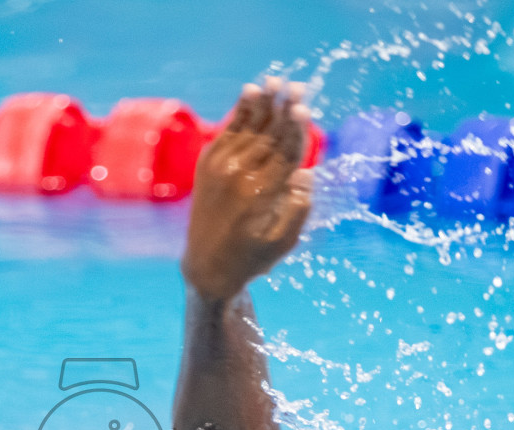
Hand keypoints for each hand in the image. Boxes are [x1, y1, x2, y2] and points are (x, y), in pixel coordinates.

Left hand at [181, 77, 313, 301]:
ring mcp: (221, 168)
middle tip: (298, 86)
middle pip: (269, 134)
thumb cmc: (253, 257)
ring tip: (275, 80)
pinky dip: (240, 112)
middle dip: (284, 109)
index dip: (296, 128)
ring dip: (263, 103)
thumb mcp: (284, 240)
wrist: (207, 266)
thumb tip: (306, 173)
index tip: (304, 107)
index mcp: (263, 194)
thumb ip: (298, 208)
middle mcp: (241, 176)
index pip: (286, 152)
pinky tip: (249, 93)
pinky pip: (227, 131)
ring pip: (248, 127)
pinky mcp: (207, 165)